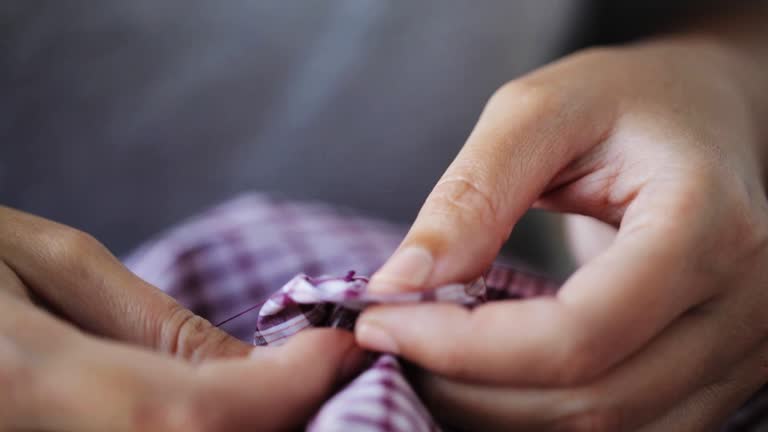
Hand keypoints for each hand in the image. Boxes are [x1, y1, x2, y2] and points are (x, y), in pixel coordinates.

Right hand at [0, 206, 362, 430]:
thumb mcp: (44, 265)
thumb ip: (155, 328)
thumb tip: (256, 367)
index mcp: (18, 381)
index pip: (195, 414)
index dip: (289, 389)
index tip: (345, 346)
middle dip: (286, 424)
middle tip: (330, 378)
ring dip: (258, 431)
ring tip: (291, 392)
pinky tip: (239, 411)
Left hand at [355, 33, 767, 429]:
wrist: (704, 116)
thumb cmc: (624, 102)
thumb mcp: (540, 111)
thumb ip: (473, 196)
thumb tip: (400, 283)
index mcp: (708, 226)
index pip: (577, 335)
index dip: (464, 348)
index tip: (379, 322)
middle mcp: (745, 306)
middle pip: (592, 402)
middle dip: (468, 388)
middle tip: (393, 341)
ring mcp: (742, 352)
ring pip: (607, 431)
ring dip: (497, 413)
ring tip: (431, 358)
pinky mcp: (720, 375)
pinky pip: (624, 429)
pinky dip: (538, 416)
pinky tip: (487, 376)